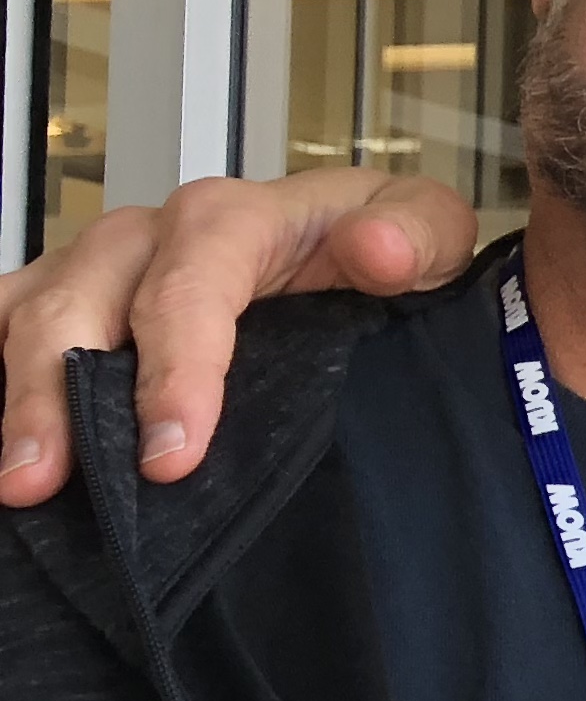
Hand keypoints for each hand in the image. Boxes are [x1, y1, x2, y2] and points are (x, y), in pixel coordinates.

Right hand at [0, 170, 478, 505]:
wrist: (356, 245)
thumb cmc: (380, 246)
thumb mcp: (427, 232)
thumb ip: (415, 234)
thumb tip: (376, 249)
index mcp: (229, 220)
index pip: (188, 288)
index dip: (174, 369)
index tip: (172, 455)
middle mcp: (143, 241)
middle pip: (76, 304)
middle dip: (55, 392)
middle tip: (45, 479)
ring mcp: (91, 274)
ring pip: (22, 317)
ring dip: (11, 395)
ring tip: (13, 480)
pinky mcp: (63, 309)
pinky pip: (1, 334)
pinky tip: (4, 447)